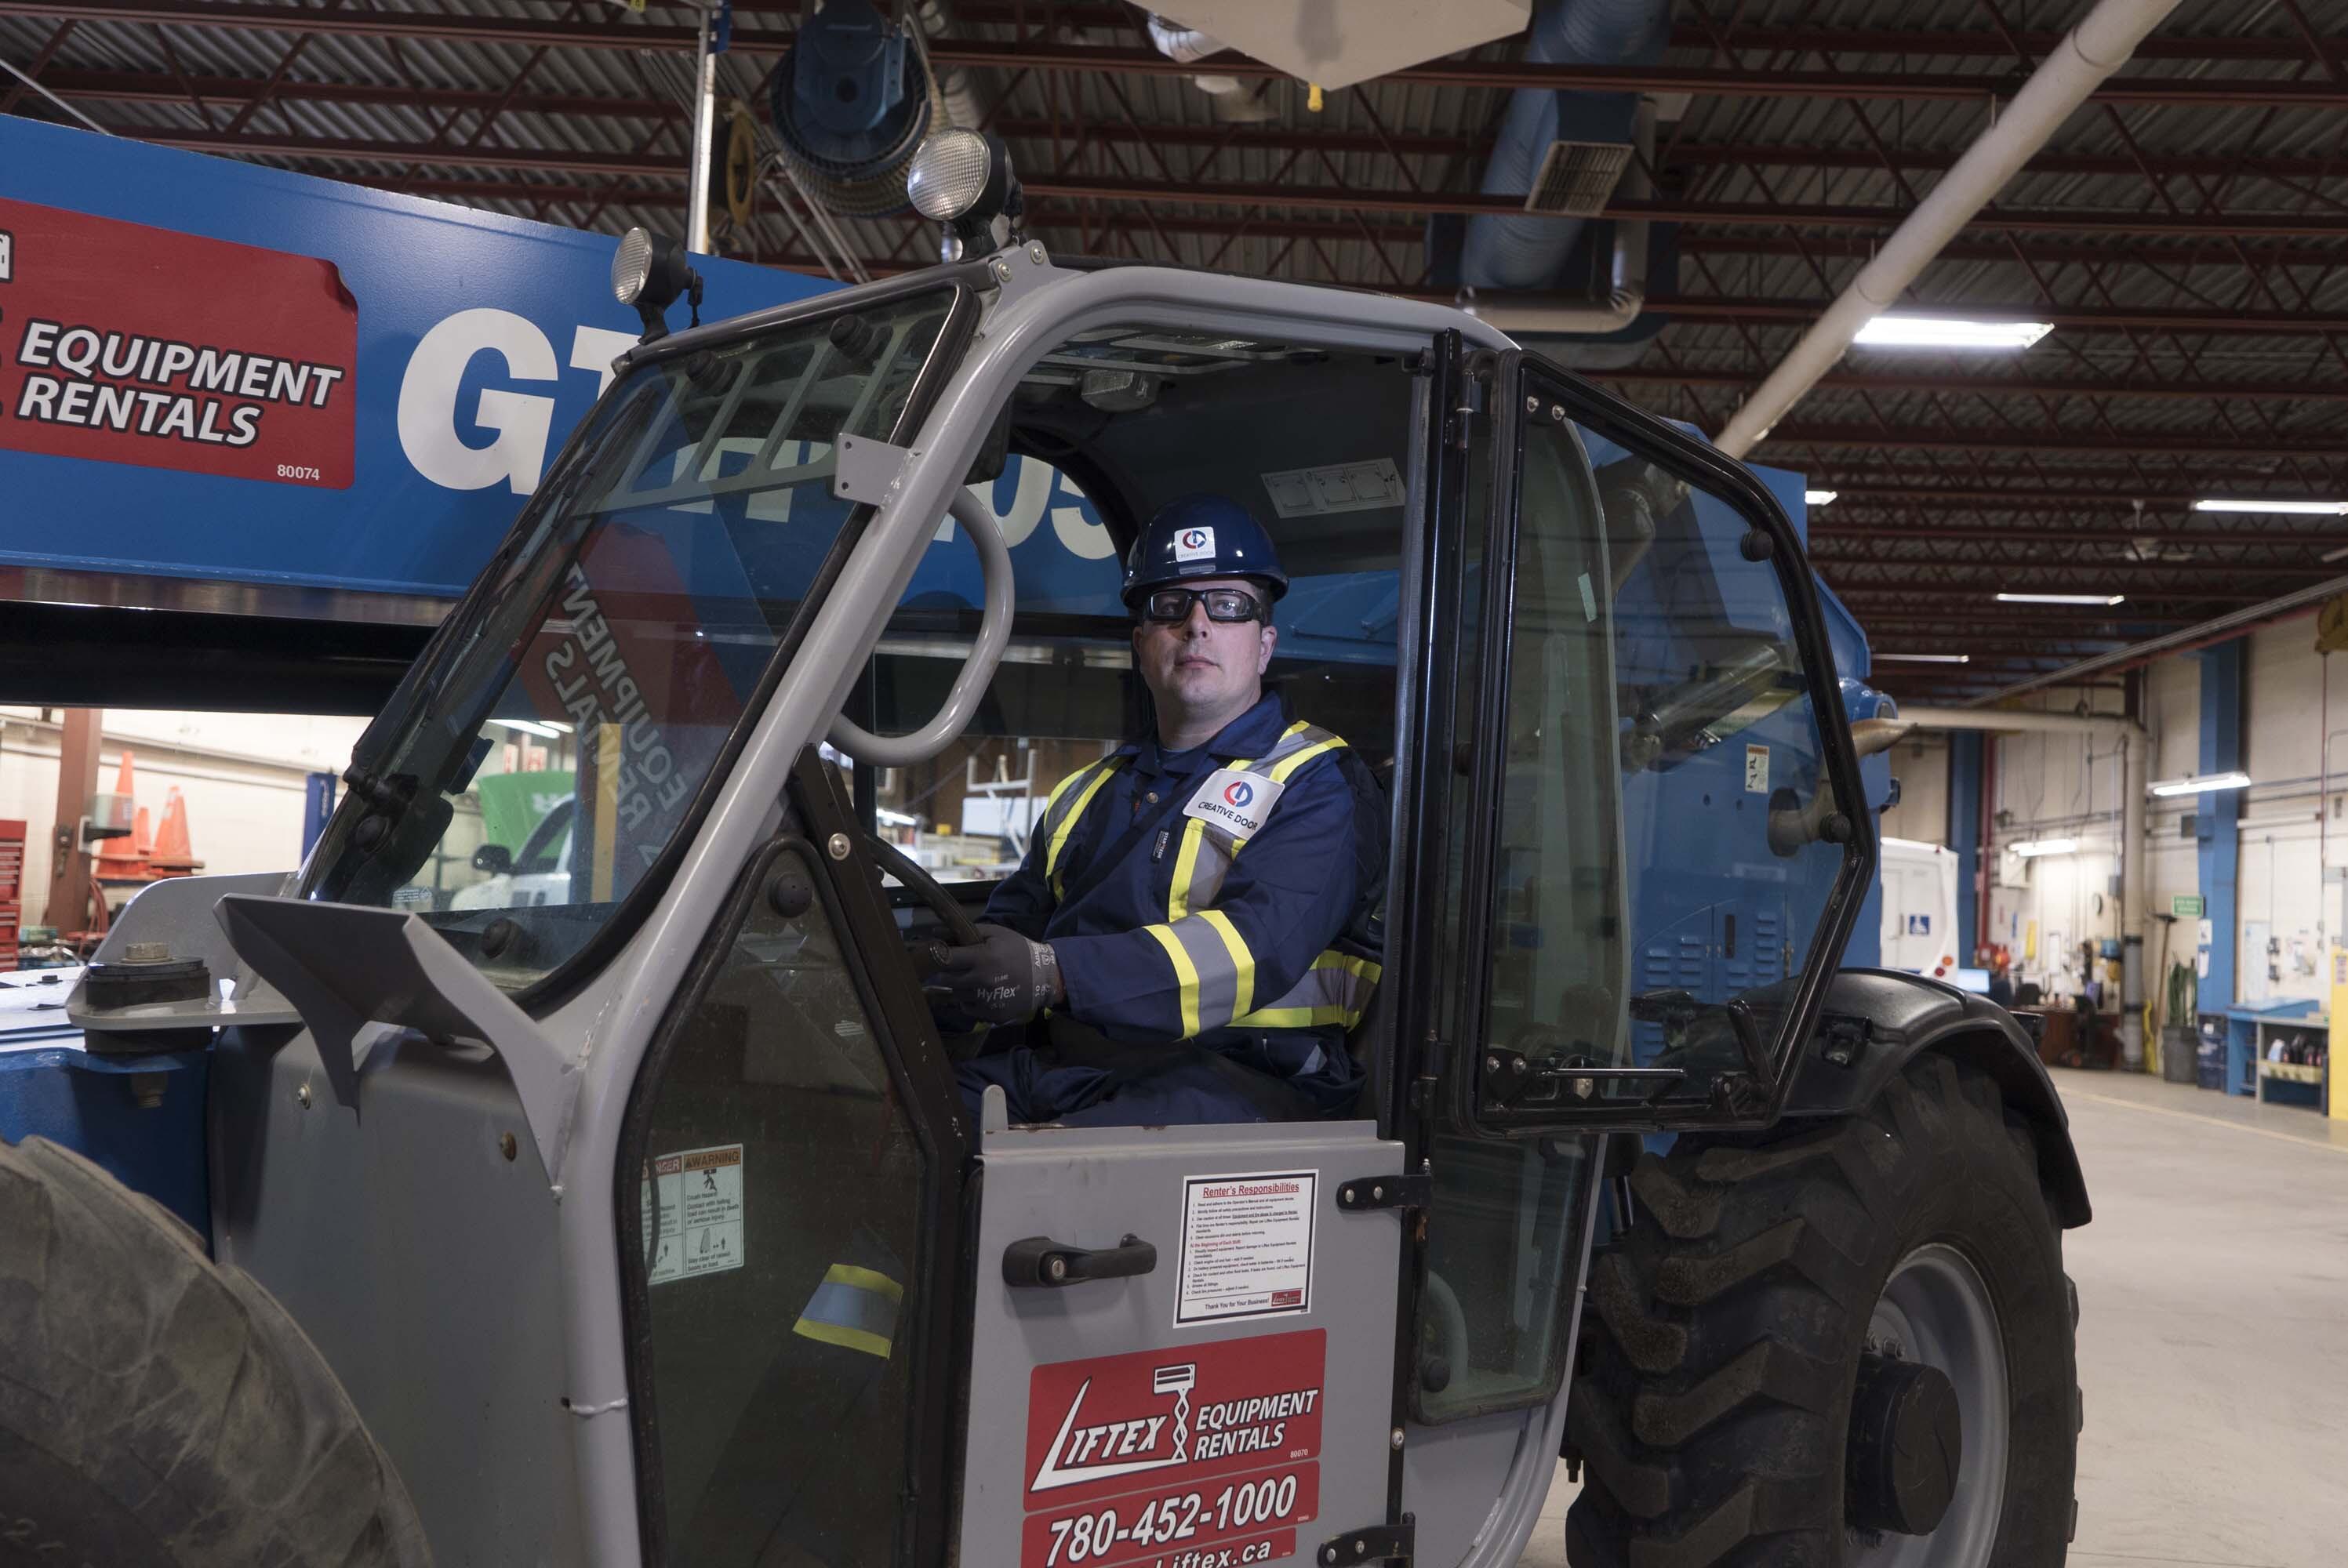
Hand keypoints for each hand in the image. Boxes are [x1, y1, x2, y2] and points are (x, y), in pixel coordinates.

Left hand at [924, 923, 1063, 1024]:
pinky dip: (969, 1001)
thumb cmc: (1018, 950)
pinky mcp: (991, 1015)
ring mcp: (987, 1001)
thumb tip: (936, 931)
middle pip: (946, 979)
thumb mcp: (996, 934)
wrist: (1044, 977)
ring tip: (972, 978)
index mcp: (983, 958)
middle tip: (956, 967)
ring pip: (956, 995)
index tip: (937, 954)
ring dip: (959, 986)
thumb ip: (966, 931)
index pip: (945, 959)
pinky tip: (980, 992)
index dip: (937, 956)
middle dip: (947, 972)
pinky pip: (967, 1009)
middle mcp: (983, 982)